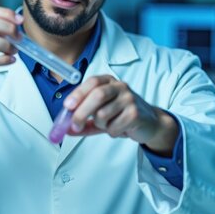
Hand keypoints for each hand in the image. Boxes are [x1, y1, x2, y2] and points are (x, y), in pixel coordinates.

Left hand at [64, 75, 178, 155]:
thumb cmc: (121, 115)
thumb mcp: (100, 116)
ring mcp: (129, 98)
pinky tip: (119, 129)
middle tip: (74, 126)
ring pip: (103, 114)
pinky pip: (114, 126)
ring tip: (108, 125)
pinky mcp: (136, 113)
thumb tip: (65, 129)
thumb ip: (83, 122)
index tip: (67, 106)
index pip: (92, 82)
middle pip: (97, 95)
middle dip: (81, 112)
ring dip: (100, 125)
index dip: (78, 93)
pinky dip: (111, 132)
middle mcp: (120, 86)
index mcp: (109, 82)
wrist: (150, 123)